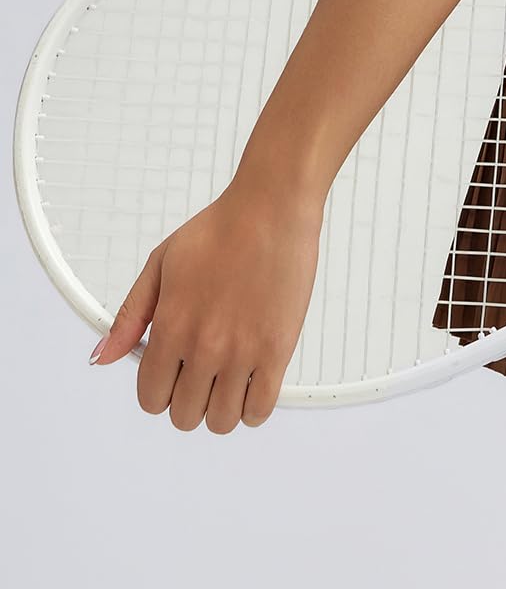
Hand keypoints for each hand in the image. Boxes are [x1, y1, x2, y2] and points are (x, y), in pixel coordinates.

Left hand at [90, 175, 324, 430]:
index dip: (159, 390)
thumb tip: (103, 357)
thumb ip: (129, 316)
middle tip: (202, 374)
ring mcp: (242, 352)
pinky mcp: (277, 350)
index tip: (173, 375)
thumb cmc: (220, 229)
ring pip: (221, 421)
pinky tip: (252, 385)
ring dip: (221, 408)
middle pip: (185, 416)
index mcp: (170, 327)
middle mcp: (203, 346)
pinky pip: (260, 410)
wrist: (271, 209)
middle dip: (189, 399)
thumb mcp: (160, 264)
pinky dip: (253, 409)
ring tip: (228, 381)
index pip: (151, 398)